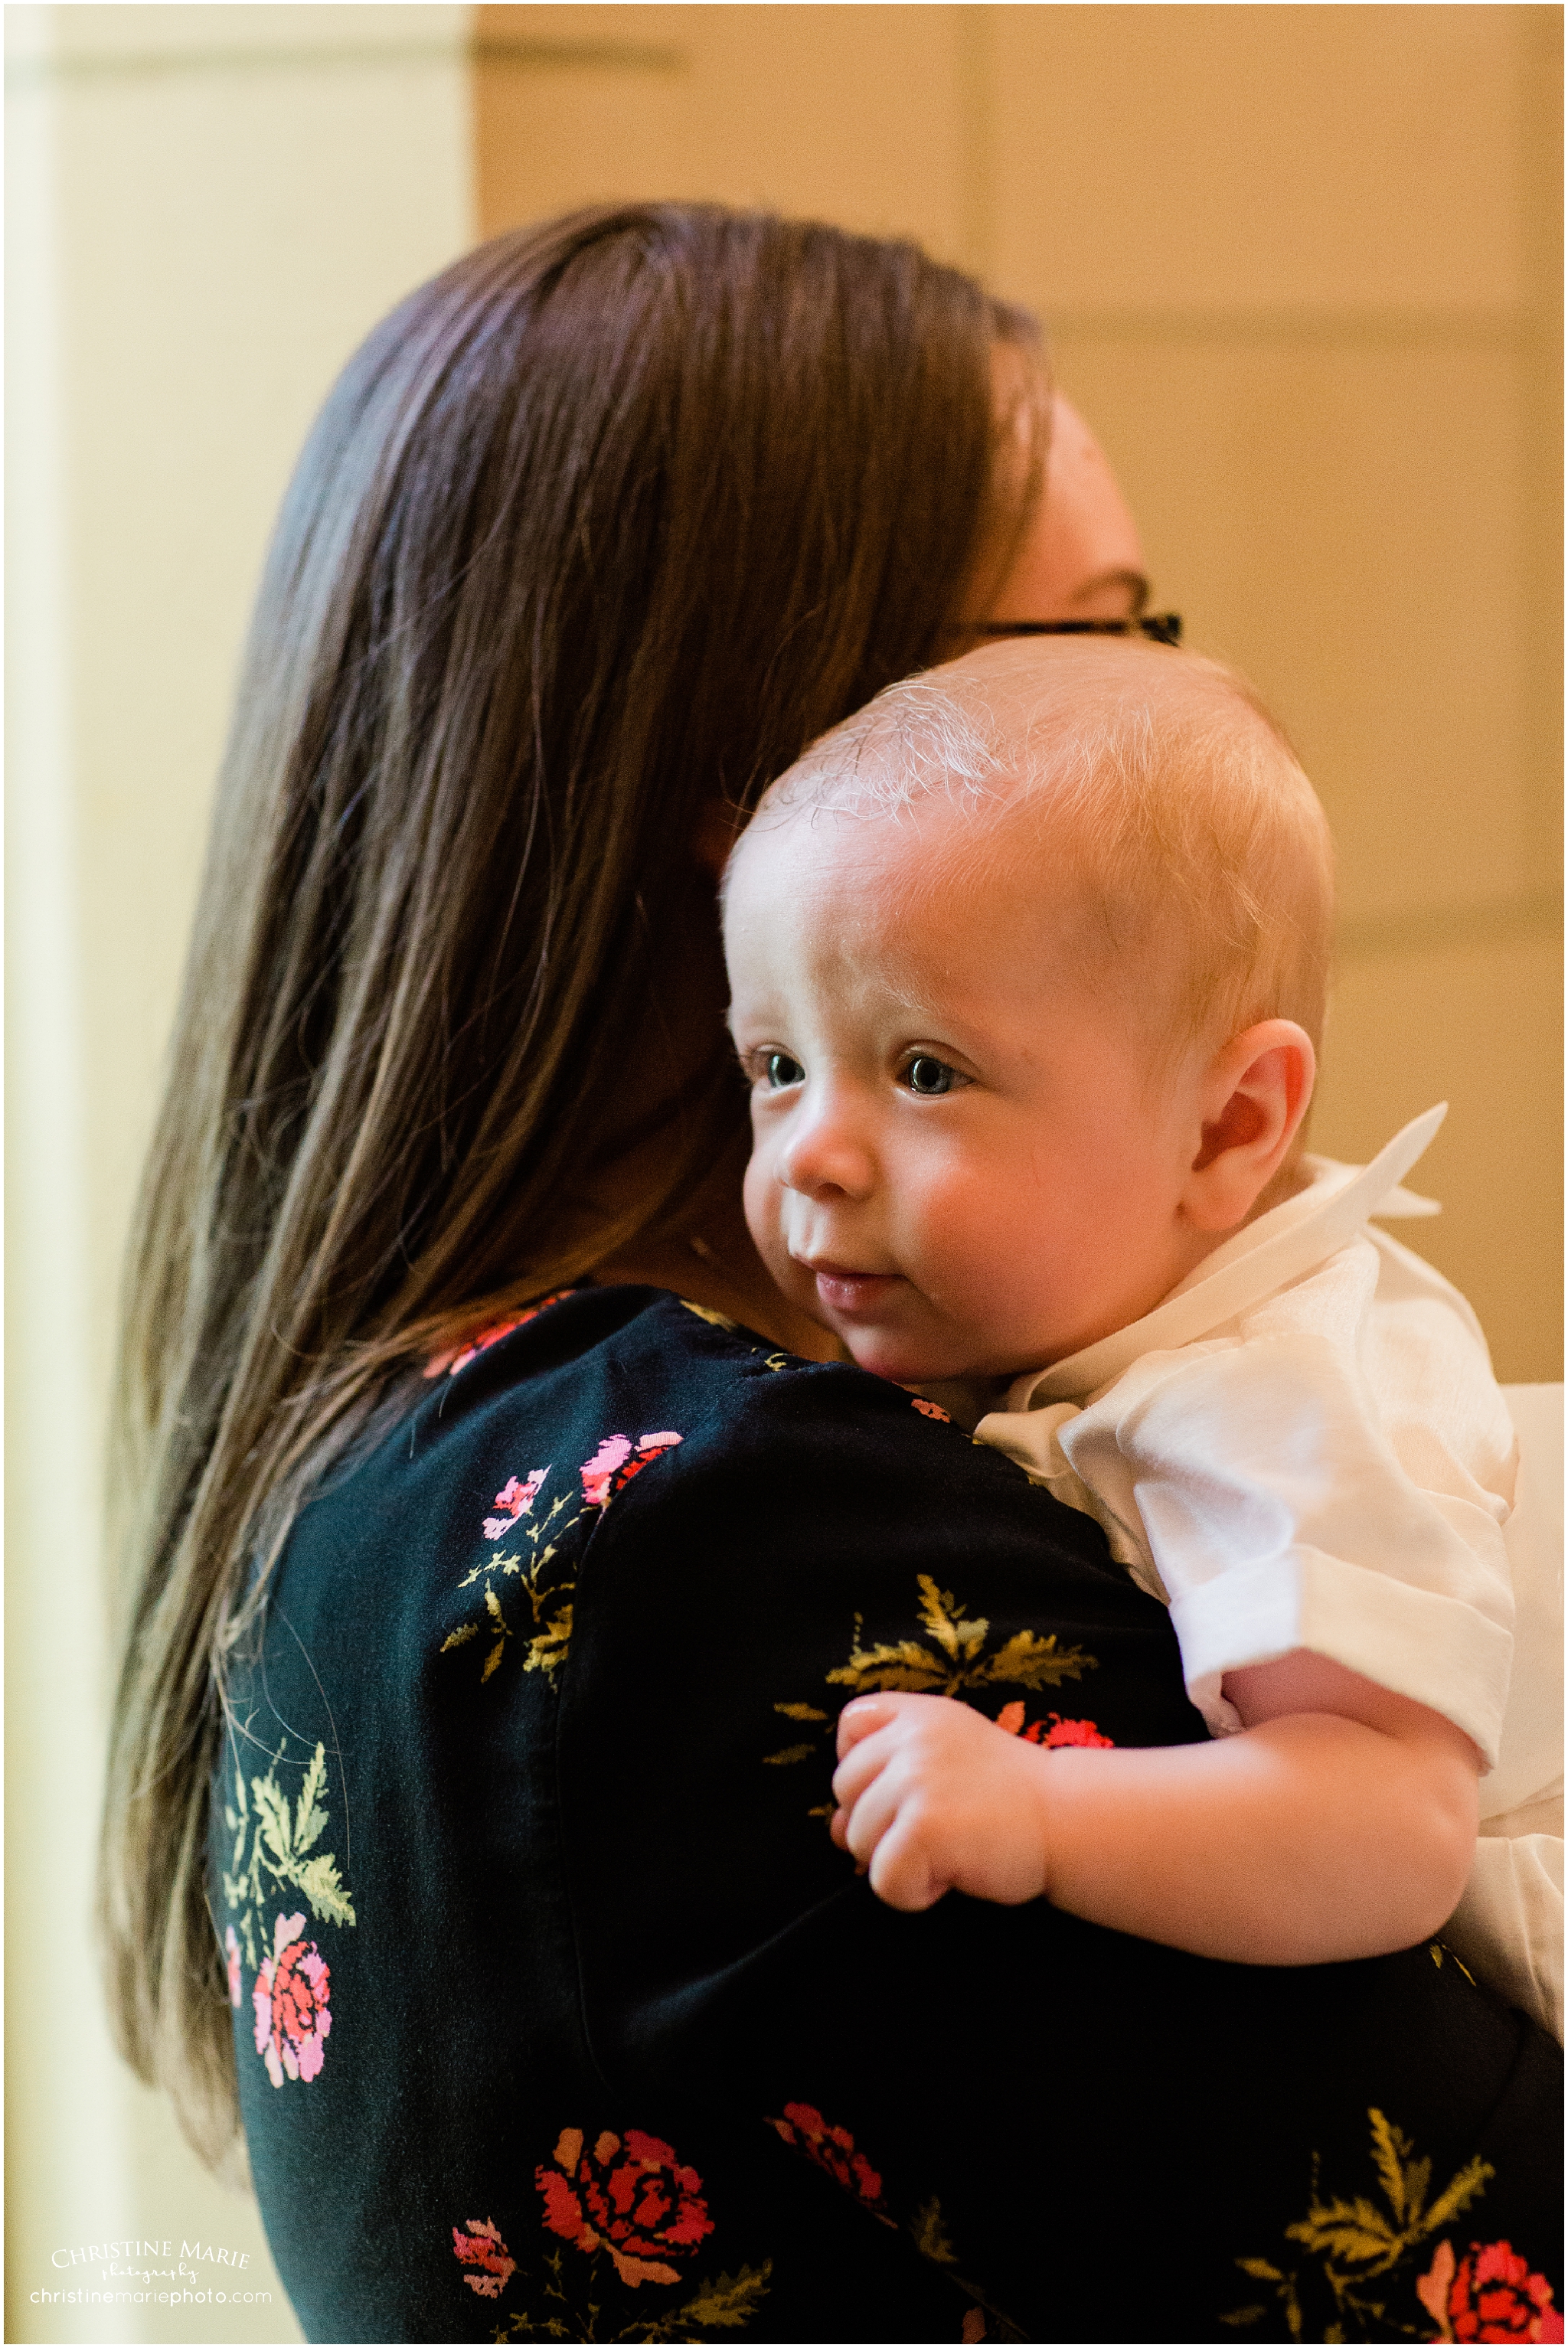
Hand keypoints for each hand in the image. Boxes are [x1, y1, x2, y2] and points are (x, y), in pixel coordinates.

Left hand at [831, 1693, 1054, 1911]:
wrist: (1068, 1820)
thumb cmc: (1010, 1798)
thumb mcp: (950, 1756)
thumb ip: (892, 1776)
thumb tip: (835, 1830)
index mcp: (917, 1713)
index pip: (849, 1728)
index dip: (864, 1768)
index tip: (904, 1790)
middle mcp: (911, 1738)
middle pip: (845, 1794)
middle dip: (881, 1825)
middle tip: (938, 1831)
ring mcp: (915, 1780)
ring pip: (859, 1841)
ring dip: (900, 1861)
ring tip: (952, 1849)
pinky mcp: (922, 1826)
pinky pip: (884, 1880)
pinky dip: (915, 1893)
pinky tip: (954, 1874)